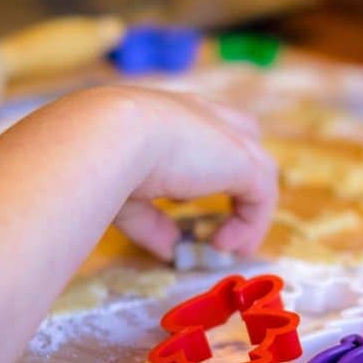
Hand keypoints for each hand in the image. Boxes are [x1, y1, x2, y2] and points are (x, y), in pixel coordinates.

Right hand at [66, 86, 277, 260]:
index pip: (196, 128)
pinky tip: (225, 246)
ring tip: (226, 247)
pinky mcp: (244, 159)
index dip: (195, 163)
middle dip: (239, 170)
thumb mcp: (126, 194)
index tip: (179, 201)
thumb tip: (170, 248)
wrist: (109, 134)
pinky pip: (262, 194)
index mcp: (165, 113)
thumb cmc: (101, 158)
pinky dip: (250, 224)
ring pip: (256, 166)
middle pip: (240, 131)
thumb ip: (151, 221)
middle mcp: (199, 115)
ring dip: (247, 210)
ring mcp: (226, 134)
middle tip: (224, 216)